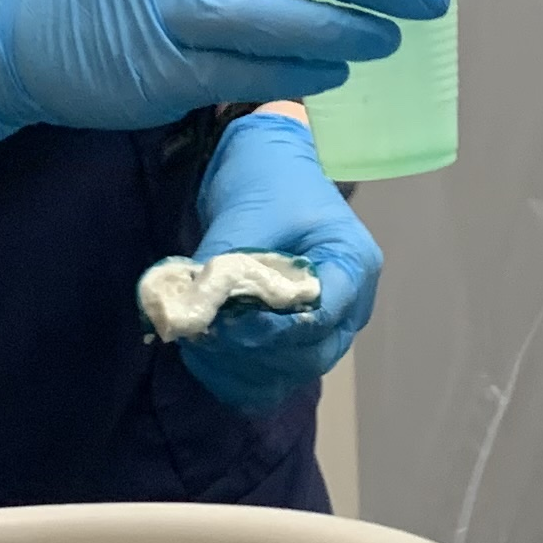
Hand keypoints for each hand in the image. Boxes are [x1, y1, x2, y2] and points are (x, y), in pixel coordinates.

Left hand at [177, 108, 379, 413]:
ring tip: (198, 347)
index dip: (274, 328)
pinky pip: (276, 377)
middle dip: (254, 352)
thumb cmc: (268, 181)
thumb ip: (224, 268)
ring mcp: (327, 327)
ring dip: (243, 368)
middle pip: (311, 355)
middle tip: (206, 336)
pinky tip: (205, 360)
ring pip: (292, 373)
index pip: (322, 316)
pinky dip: (240, 376)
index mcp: (353, 263)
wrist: (270, 166)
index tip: (227, 322)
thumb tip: (189, 316)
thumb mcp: (248, 216)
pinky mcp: (298, 338)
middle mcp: (351, 305)